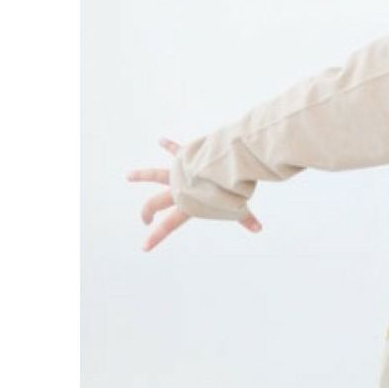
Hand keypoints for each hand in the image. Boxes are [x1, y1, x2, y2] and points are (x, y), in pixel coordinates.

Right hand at [126, 137, 262, 250]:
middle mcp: (178, 190)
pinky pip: (176, 150)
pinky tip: (161, 140)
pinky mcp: (185, 157)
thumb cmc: (227, 190)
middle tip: (144, 220)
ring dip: (141, 176)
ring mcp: (179, 173)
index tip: (144, 247)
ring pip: (154, 175)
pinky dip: (169, 145)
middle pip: (156, 203)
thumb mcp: (237, 208)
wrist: (220, 167)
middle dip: (147, 213)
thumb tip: (259, 229)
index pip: (168, 226)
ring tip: (129, 176)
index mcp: (187, 205)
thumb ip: (246, 218)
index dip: (156, 238)